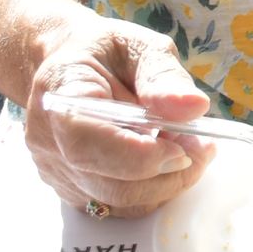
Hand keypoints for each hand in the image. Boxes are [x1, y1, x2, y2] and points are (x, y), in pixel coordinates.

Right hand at [23, 15, 217, 218]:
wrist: (69, 65)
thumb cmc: (105, 53)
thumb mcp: (138, 46)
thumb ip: (162, 75)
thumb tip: (194, 108)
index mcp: (60, 95)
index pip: (86, 141)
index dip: (137, 155)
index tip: (182, 148)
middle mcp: (49, 141)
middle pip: (106, 183)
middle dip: (166, 173)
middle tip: (203, 146)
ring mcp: (57, 171)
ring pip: (116, 202)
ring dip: (164, 183)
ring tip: (190, 147)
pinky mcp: (72, 189)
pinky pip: (116, 205)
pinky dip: (151, 190)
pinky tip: (167, 159)